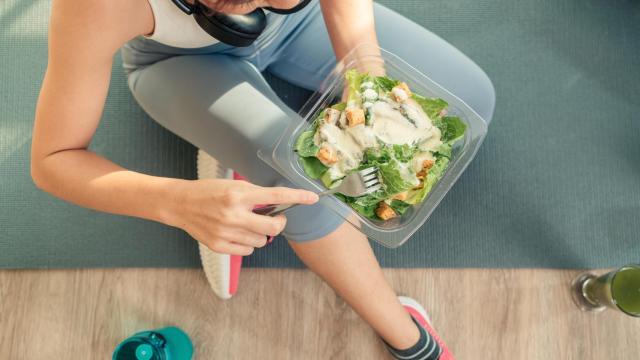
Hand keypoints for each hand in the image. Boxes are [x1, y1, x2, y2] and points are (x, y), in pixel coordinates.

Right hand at [167, 179, 317, 254]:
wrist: (180, 204)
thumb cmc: (209, 192)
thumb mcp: (233, 186)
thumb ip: (255, 196)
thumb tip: (279, 206)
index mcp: (239, 194)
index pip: (276, 195)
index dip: (297, 196)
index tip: (313, 198)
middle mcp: (233, 214)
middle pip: (273, 228)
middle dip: (279, 224)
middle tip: (275, 219)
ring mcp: (226, 232)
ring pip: (261, 241)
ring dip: (260, 234)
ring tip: (246, 224)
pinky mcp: (219, 246)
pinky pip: (248, 250)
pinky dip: (248, 244)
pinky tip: (237, 233)